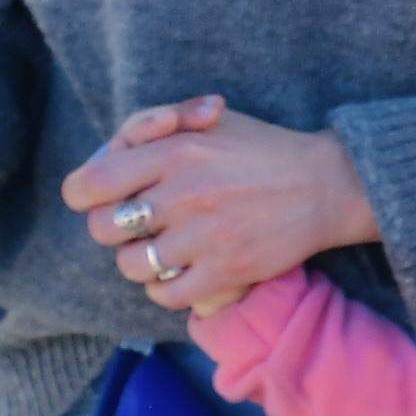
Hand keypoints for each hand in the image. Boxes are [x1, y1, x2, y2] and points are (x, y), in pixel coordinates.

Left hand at [62, 94, 375, 317]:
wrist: (329, 184)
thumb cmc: (261, 150)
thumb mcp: (209, 120)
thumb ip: (151, 126)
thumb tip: (111, 151)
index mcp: (174, 151)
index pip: (87, 186)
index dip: (89, 195)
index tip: (112, 196)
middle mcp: (184, 193)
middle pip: (102, 229)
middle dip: (115, 228)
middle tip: (143, 223)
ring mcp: (205, 236)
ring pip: (131, 265)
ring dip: (142, 260)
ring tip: (166, 248)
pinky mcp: (226, 271)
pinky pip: (165, 295)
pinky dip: (166, 288)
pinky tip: (184, 271)